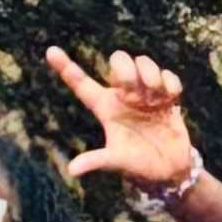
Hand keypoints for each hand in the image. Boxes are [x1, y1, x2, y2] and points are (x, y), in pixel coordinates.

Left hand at [46, 46, 200, 195]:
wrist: (170, 170)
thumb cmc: (138, 166)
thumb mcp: (117, 161)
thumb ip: (97, 160)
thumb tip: (72, 170)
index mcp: (105, 108)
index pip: (82, 84)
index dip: (65, 67)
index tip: (50, 51)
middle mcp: (123, 96)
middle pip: (118, 60)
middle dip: (126, 69)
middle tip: (134, 91)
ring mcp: (145, 94)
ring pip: (143, 62)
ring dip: (150, 74)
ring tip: (156, 96)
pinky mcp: (166, 96)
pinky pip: (167, 75)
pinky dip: (170, 82)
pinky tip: (171, 98)